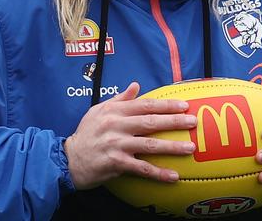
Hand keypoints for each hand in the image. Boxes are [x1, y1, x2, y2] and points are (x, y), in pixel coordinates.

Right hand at [64, 82, 196, 189]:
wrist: (68, 159)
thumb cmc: (86, 133)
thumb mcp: (98, 110)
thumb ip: (119, 99)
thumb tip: (136, 85)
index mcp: (115, 111)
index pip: (145, 105)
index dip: (166, 104)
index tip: (183, 105)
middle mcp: (117, 126)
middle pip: (151, 122)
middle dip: (174, 121)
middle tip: (193, 121)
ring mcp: (117, 145)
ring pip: (149, 145)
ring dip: (172, 147)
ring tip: (190, 147)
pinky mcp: (116, 164)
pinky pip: (142, 169)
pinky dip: (159, 173)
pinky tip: (174, 176)